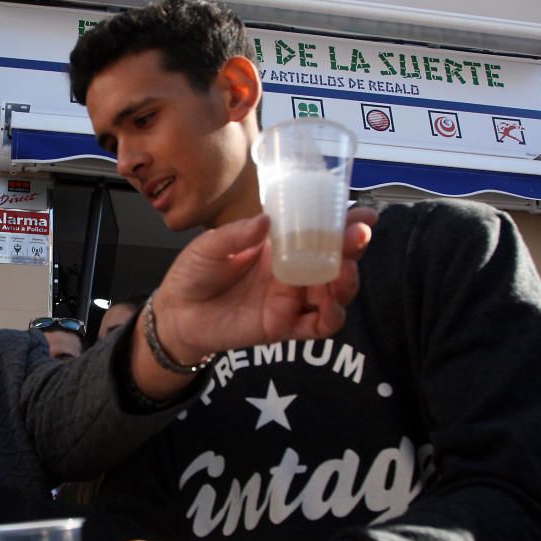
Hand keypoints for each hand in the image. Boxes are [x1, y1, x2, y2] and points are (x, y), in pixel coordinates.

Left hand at [135, 206, 375, 395]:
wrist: (177, 312)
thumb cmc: (194, 273)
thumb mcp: (209, 246)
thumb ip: (236, 235)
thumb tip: (265, 220)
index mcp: (278, 245)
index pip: (318, 231)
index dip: (343, 222)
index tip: (363, 214)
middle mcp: (292, 271)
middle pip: (334, 260)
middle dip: (351, 248)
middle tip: (357, 236)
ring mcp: (291, 299)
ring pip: (334, 293)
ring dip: (346, 281)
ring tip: (344, 269)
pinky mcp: (284, 326)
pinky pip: (317, 326)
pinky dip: (331, 317)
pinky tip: (331, 306)